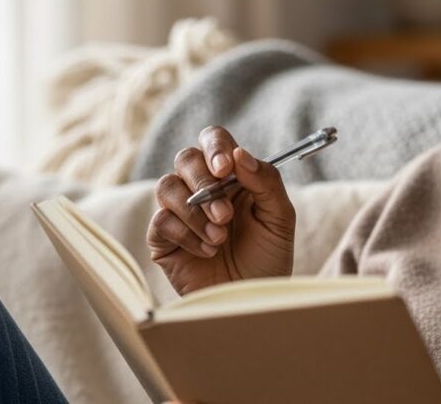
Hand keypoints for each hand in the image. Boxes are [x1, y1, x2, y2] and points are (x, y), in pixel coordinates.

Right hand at [147, 126, 295, 295]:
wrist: (254, 300)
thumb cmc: (268, 257)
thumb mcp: (279, 218)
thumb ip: (266, 182)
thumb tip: (240, 153)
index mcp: (231, 176)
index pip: (214, 140)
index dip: (215, 147)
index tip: (225, 168)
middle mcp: (202, 189)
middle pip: (186, 158)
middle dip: (203, 182)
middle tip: (226, 215)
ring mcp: (180, 212)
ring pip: (167, 186)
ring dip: (196, 212)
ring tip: (221, 238)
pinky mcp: (164, 239)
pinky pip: (160, 222)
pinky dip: (187, 235)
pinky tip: (208, 252)